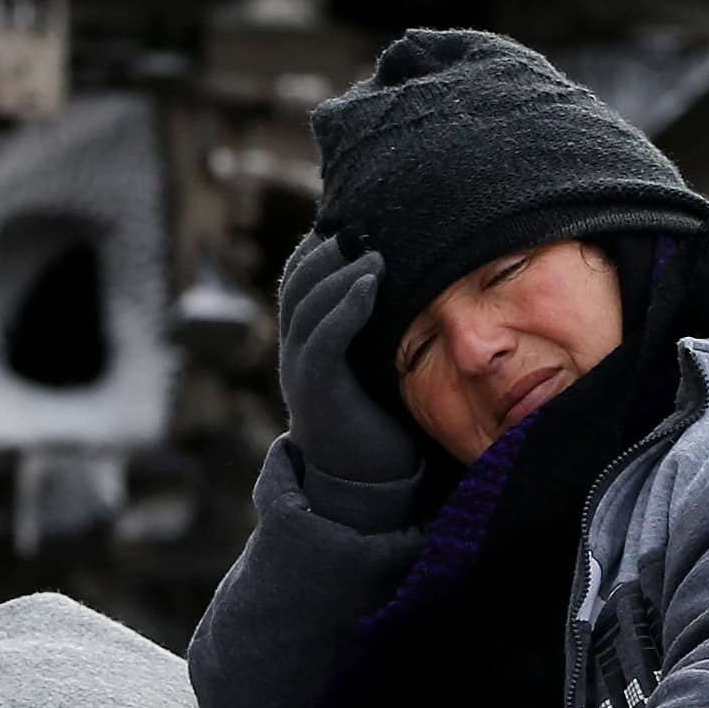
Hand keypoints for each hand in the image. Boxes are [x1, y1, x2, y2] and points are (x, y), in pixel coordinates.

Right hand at [274, 231, 420, 494]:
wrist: (369, 483)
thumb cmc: (382, 421)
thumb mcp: (377, 365)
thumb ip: (380, 328)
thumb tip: (414, 286)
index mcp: (305, 343)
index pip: (298, 282)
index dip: (316, 249)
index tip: (347, 224)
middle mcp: (294, 352)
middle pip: (296, 285)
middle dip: (324, 252)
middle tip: (360, 227)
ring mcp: (299, 370)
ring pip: (306, 305)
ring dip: (339, 273)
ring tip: (375, 254)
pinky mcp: (317, 390)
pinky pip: (323, 338)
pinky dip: (344, 306)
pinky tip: (370, 284)